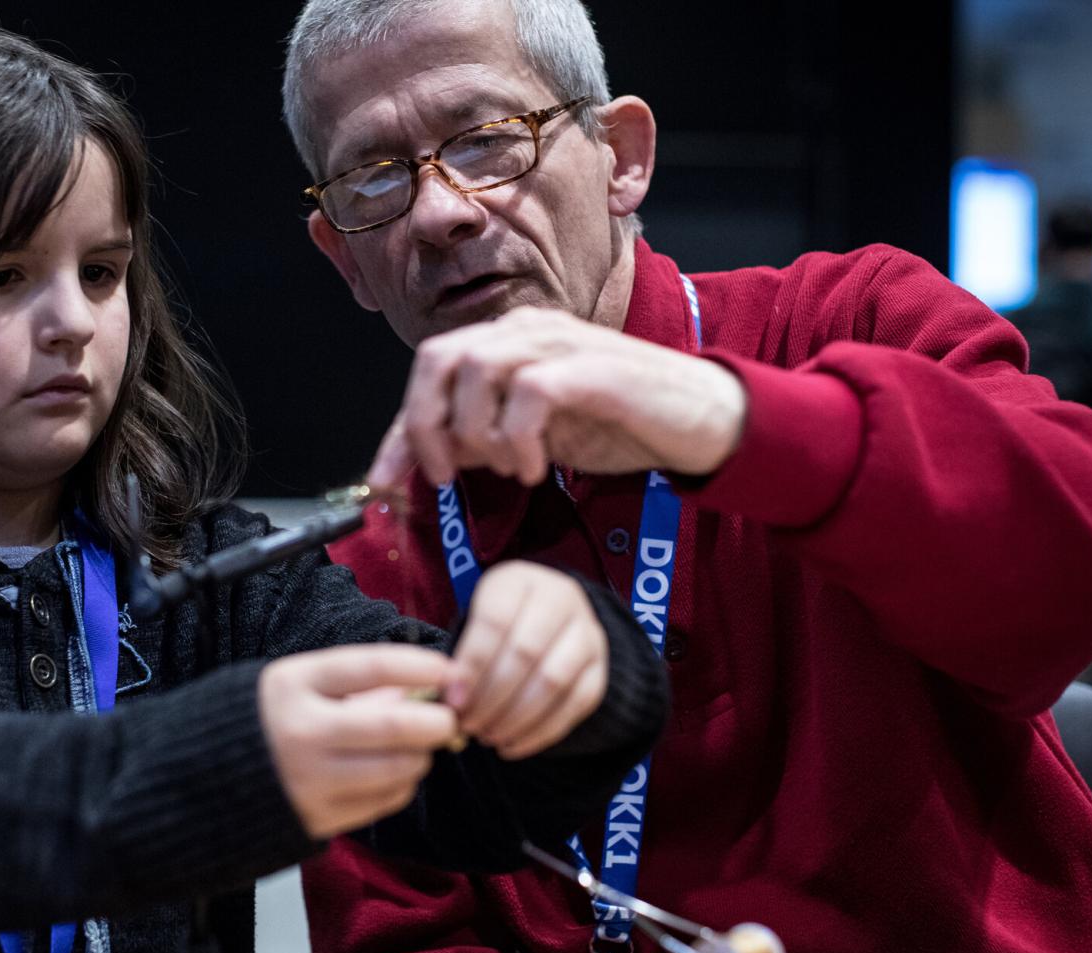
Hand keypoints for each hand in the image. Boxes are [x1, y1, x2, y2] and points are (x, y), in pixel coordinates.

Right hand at [259, 644, 460, 838]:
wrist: (202, 780)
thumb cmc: (263, 721)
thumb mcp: (297, 685)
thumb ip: (355, 685)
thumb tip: (419, 688)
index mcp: (291, 685)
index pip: (370, 667)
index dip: (419, 667)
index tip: (448, 670)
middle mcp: (299, 732)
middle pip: (392, 726)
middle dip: (435, 721)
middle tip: (448, 719)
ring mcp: (308, 780)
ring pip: (396, 768)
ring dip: (420, 756)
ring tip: (417, 748)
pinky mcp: (316, 818)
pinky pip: (382, 802)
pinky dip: (401, 785)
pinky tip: (394, 774)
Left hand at [367, 306, 746, 488]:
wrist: (704, 421)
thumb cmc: (623, 425)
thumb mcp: (537, 437)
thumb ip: (483, 438)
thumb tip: (430, 457)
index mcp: (510, 342)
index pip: (431, 371)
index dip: (399, 430)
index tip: (387, 483)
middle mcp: (528, 330)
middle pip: (438, 357)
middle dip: (425, 423)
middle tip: (446, 475)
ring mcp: (560, 343)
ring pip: (476, 368)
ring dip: (476, 431)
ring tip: (508, 468)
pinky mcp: (591, 367)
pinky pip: (529, 393)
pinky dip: (518, 438)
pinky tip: (537, 469)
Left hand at [445, 562, 607, 760]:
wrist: (547, 621)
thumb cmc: (498, 625)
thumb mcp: (475, 621)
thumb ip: (461, 655)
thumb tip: (448, 700)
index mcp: (519, 580)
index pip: (495, 621)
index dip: (472, 665)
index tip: (453, 701)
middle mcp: (561, 599)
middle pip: (526, 652)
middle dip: (492, 697)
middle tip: (469, 724)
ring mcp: (587, 633)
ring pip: (554, 680)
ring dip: (516, 717)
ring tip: (488, 737)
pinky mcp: (600, 667)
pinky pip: (575, 704)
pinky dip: (541, 732)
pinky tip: (512, 747)